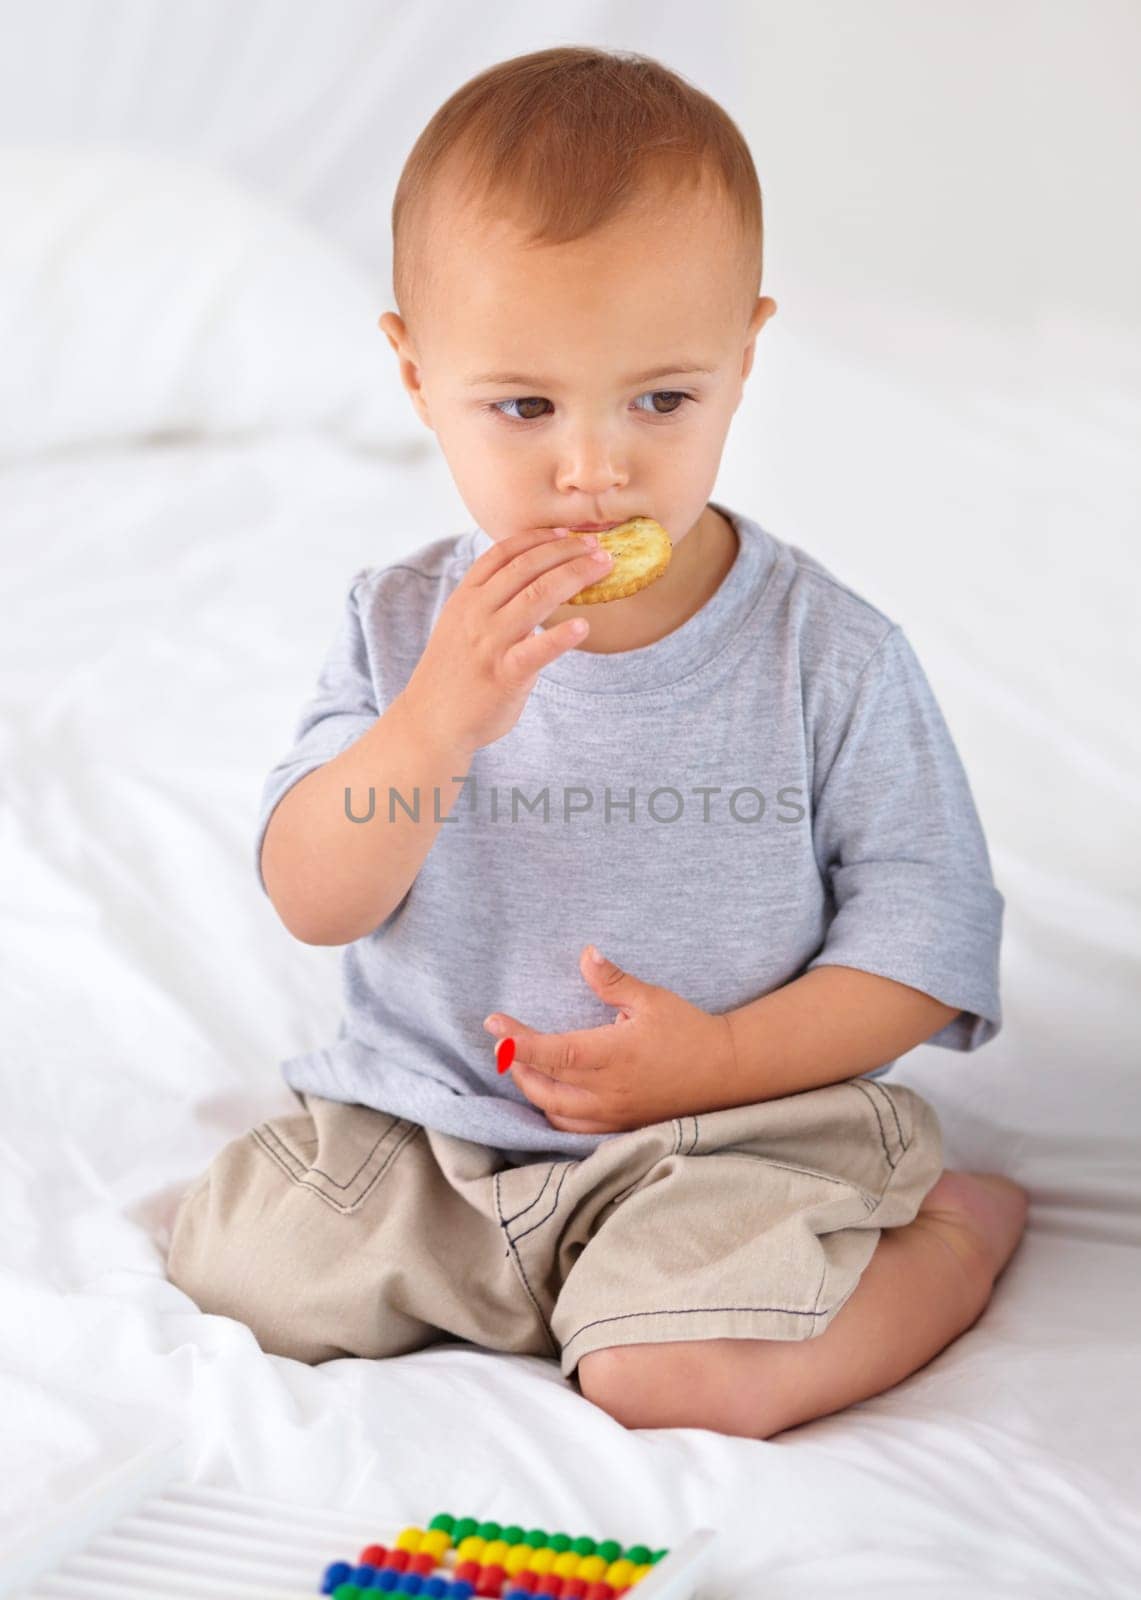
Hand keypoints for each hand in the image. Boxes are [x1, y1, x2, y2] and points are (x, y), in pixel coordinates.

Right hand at [399, 525, 613, 754]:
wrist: (431, 720)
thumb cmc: (453, 674)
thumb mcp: (460, 625)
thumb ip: (487, 602)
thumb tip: (526, 579)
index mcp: (466, 598)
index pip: (502, 554)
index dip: (538, 538)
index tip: (567, 533)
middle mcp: (477, 614)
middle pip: (526, 568)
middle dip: (566, 551)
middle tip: (598, 546)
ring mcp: (490, 643)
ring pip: (536, 597)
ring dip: (574, 576)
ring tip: (603, 568)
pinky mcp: (504, 675)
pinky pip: (536, 651)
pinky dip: (561, 637)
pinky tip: (584, 626)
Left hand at [483, 946, 739, 1133]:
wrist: (726, 1072)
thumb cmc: (689, 1030)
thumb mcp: (652, 999)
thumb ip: (614, 981)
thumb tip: (585, 955)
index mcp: (613, 1055)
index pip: (553, 1053)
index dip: (518, 1042)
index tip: (494, 1025)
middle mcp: (608, 1091)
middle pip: (544, 1087)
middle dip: (518, 1066)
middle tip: (505, 1044)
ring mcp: (614, 1114)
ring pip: (555, 1112)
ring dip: (533, 1090)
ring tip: (524, 1067)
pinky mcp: (621, 1127)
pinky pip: (574, 1129)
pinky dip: (554, 1113)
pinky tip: (551, 1096)